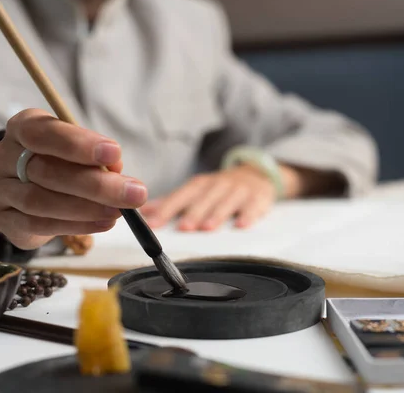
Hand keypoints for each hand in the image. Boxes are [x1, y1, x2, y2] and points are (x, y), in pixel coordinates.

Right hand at [0, 109, 147, 249]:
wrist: (24, 197)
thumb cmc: (58, 165)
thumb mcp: (78, 153)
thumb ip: (94, 158)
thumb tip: (115, 169)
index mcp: (23, 128)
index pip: (43, 132)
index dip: (79, 144)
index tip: (115, 153)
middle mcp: (4, 155)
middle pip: (46, 170)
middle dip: (95, 184)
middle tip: (134, 193)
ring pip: (40, 201)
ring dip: (86, 208)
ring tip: (119, 212)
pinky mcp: (4, 219)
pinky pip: (38, 224)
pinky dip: (76, 225)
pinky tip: (103, 224)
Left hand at [141, 165, 275, 230]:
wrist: (256, 174)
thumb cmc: (220, 189)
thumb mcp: (197, 191)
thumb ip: (172, 202)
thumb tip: (145, 212)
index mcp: (200, 185)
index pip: (181, 195)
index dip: (167, 209)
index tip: (155, 223)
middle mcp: (218, 185)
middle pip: (204, 199)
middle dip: (193, 212)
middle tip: (183, 227)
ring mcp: (239, 190)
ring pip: (227, 201)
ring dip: (217, 214)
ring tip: (207, 228)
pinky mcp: (258, 197)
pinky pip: (253, 205)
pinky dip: (248, 215)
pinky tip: (242, 225)